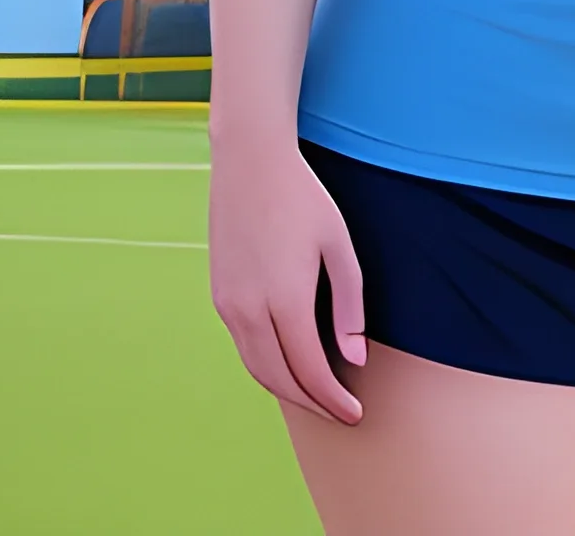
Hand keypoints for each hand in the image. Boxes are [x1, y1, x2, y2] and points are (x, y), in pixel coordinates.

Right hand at [209, 136, 366, 421]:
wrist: (249, 162)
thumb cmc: (302, 198)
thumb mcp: (339, 245)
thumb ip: (348, 305)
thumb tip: (355, 358)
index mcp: (285, 298)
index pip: (310, 370)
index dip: (333, 398)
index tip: (355, 413)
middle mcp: (249, 309)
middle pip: (280, 379)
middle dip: (312, 403)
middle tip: (339, 412)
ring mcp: (228, 304)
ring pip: (257, 367)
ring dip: (287, 389)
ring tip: (317, 395)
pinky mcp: (218, 295)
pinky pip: (243, 345)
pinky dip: (267, 365)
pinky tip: (288, 362)